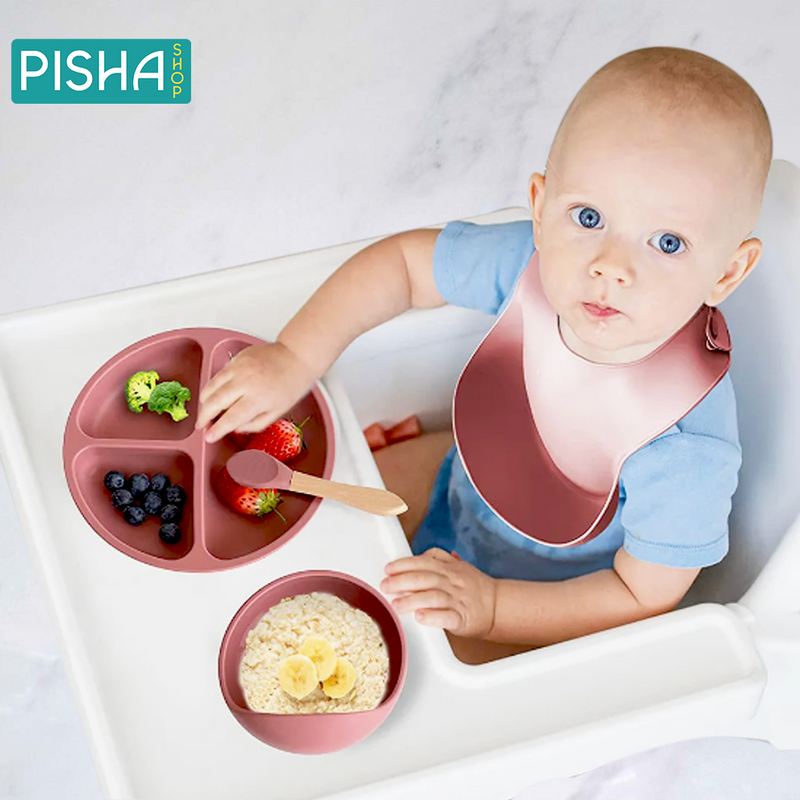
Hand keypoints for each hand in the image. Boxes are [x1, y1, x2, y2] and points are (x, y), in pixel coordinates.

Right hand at [194, 341, 316, 442]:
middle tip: (201, 425)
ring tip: (205, 411)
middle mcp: (245, 382)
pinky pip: (218, 374)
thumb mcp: (278, 412)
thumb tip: (235, 428)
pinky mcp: (236, 358)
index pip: (230, 418)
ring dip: (204, 401)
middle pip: (214, 402)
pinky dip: (213, 386)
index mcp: (257, 399)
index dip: (217, 430)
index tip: (209, 437)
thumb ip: (255, 424)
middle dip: (203, 416)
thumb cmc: (292, 384)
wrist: (297, 357)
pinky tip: (215, 394)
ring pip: (211, 386)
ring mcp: (238, 368)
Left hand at [380, 549, 496, 637]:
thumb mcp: (459, 566)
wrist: (499, 606)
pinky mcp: (463, 619)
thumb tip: (421, 554)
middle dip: (402, 581)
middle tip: (385, 586)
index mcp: (450, 569)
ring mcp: (458, 600)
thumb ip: (440, 559)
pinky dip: (433, 617)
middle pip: (425, 578)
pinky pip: (447, 617)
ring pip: (433, 597)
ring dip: (412, 600)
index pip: (424, 563)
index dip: (404, 565)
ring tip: (396, 605)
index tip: (388, 569)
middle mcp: (452, 582)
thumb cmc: (476, 587)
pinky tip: (420, 617)